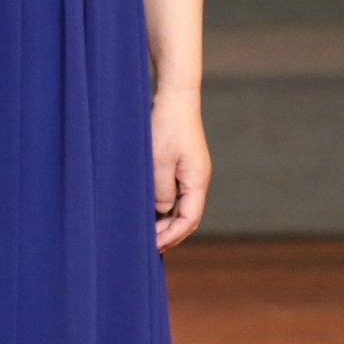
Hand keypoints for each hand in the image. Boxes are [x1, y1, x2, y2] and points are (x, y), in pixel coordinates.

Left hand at [151, 96, 208, 249]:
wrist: (176, 97)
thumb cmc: (166, 125)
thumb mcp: (158, 161)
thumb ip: (161, 191)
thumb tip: (162, 212)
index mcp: (197, 180)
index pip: (189, 220)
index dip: (171, 236)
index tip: (152, 245)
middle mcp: (198, 180)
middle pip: (187, 217)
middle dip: (169, 233)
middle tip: (145, 245)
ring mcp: (191, 174)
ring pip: (181, 207)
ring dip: (166, 222)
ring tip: (145, 233)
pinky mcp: (183, 167)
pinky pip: (176, 195)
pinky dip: (164, 207)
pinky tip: (148, 212)